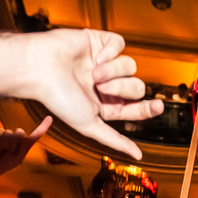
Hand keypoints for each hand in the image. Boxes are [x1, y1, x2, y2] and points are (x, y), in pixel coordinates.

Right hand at [0, 117, 51, 184]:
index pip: (36, 133)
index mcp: (24, 143)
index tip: (50, 118)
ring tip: (1, 151)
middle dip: (14, 143)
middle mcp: (16, 136)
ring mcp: (5, 133)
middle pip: (20, 132)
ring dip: (5, 145)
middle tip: (8, 152)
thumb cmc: (6, 162)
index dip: (43, 126)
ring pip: (9, 134)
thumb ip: (25, 143)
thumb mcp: (19, 155)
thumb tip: (26, 131)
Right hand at [26, 29, 163, 159]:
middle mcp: (106, 84)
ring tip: (93, 72)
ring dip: (113, 71)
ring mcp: (103, 62)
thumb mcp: (90, 125)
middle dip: (122, 88)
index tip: (158, 107)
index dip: (148, 108)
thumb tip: (137, 155)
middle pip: (136, 86)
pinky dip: (111, 51)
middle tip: (100, 87)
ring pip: (130, 66)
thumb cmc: (58, 98)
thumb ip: (114, 140)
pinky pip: (120, 44)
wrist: (40, 68)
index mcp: (105, 104)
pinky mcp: (98, 41)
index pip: (135, 108)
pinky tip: (95, 56)